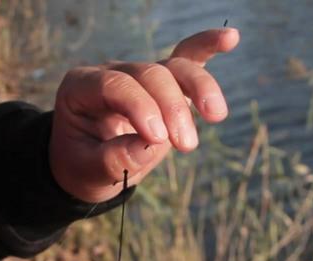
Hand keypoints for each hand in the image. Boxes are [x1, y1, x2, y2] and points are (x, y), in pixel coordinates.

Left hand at [49, 28, 239, 202]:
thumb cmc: (83, 165)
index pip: (115, 85)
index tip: (158, 139)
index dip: (141, 107)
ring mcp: (139, 74)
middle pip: (149, 74)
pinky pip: (187, 58)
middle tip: (186, 146)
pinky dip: (208, 47)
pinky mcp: (164, 82)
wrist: (89, 165)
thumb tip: (148, 146)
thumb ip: (113, 159)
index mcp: (81, 88)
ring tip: (216, 116)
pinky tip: (230, 38)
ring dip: (199, 88)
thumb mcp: (88, 170)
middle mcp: (112, 73)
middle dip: (172, 107)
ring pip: (174, 66)